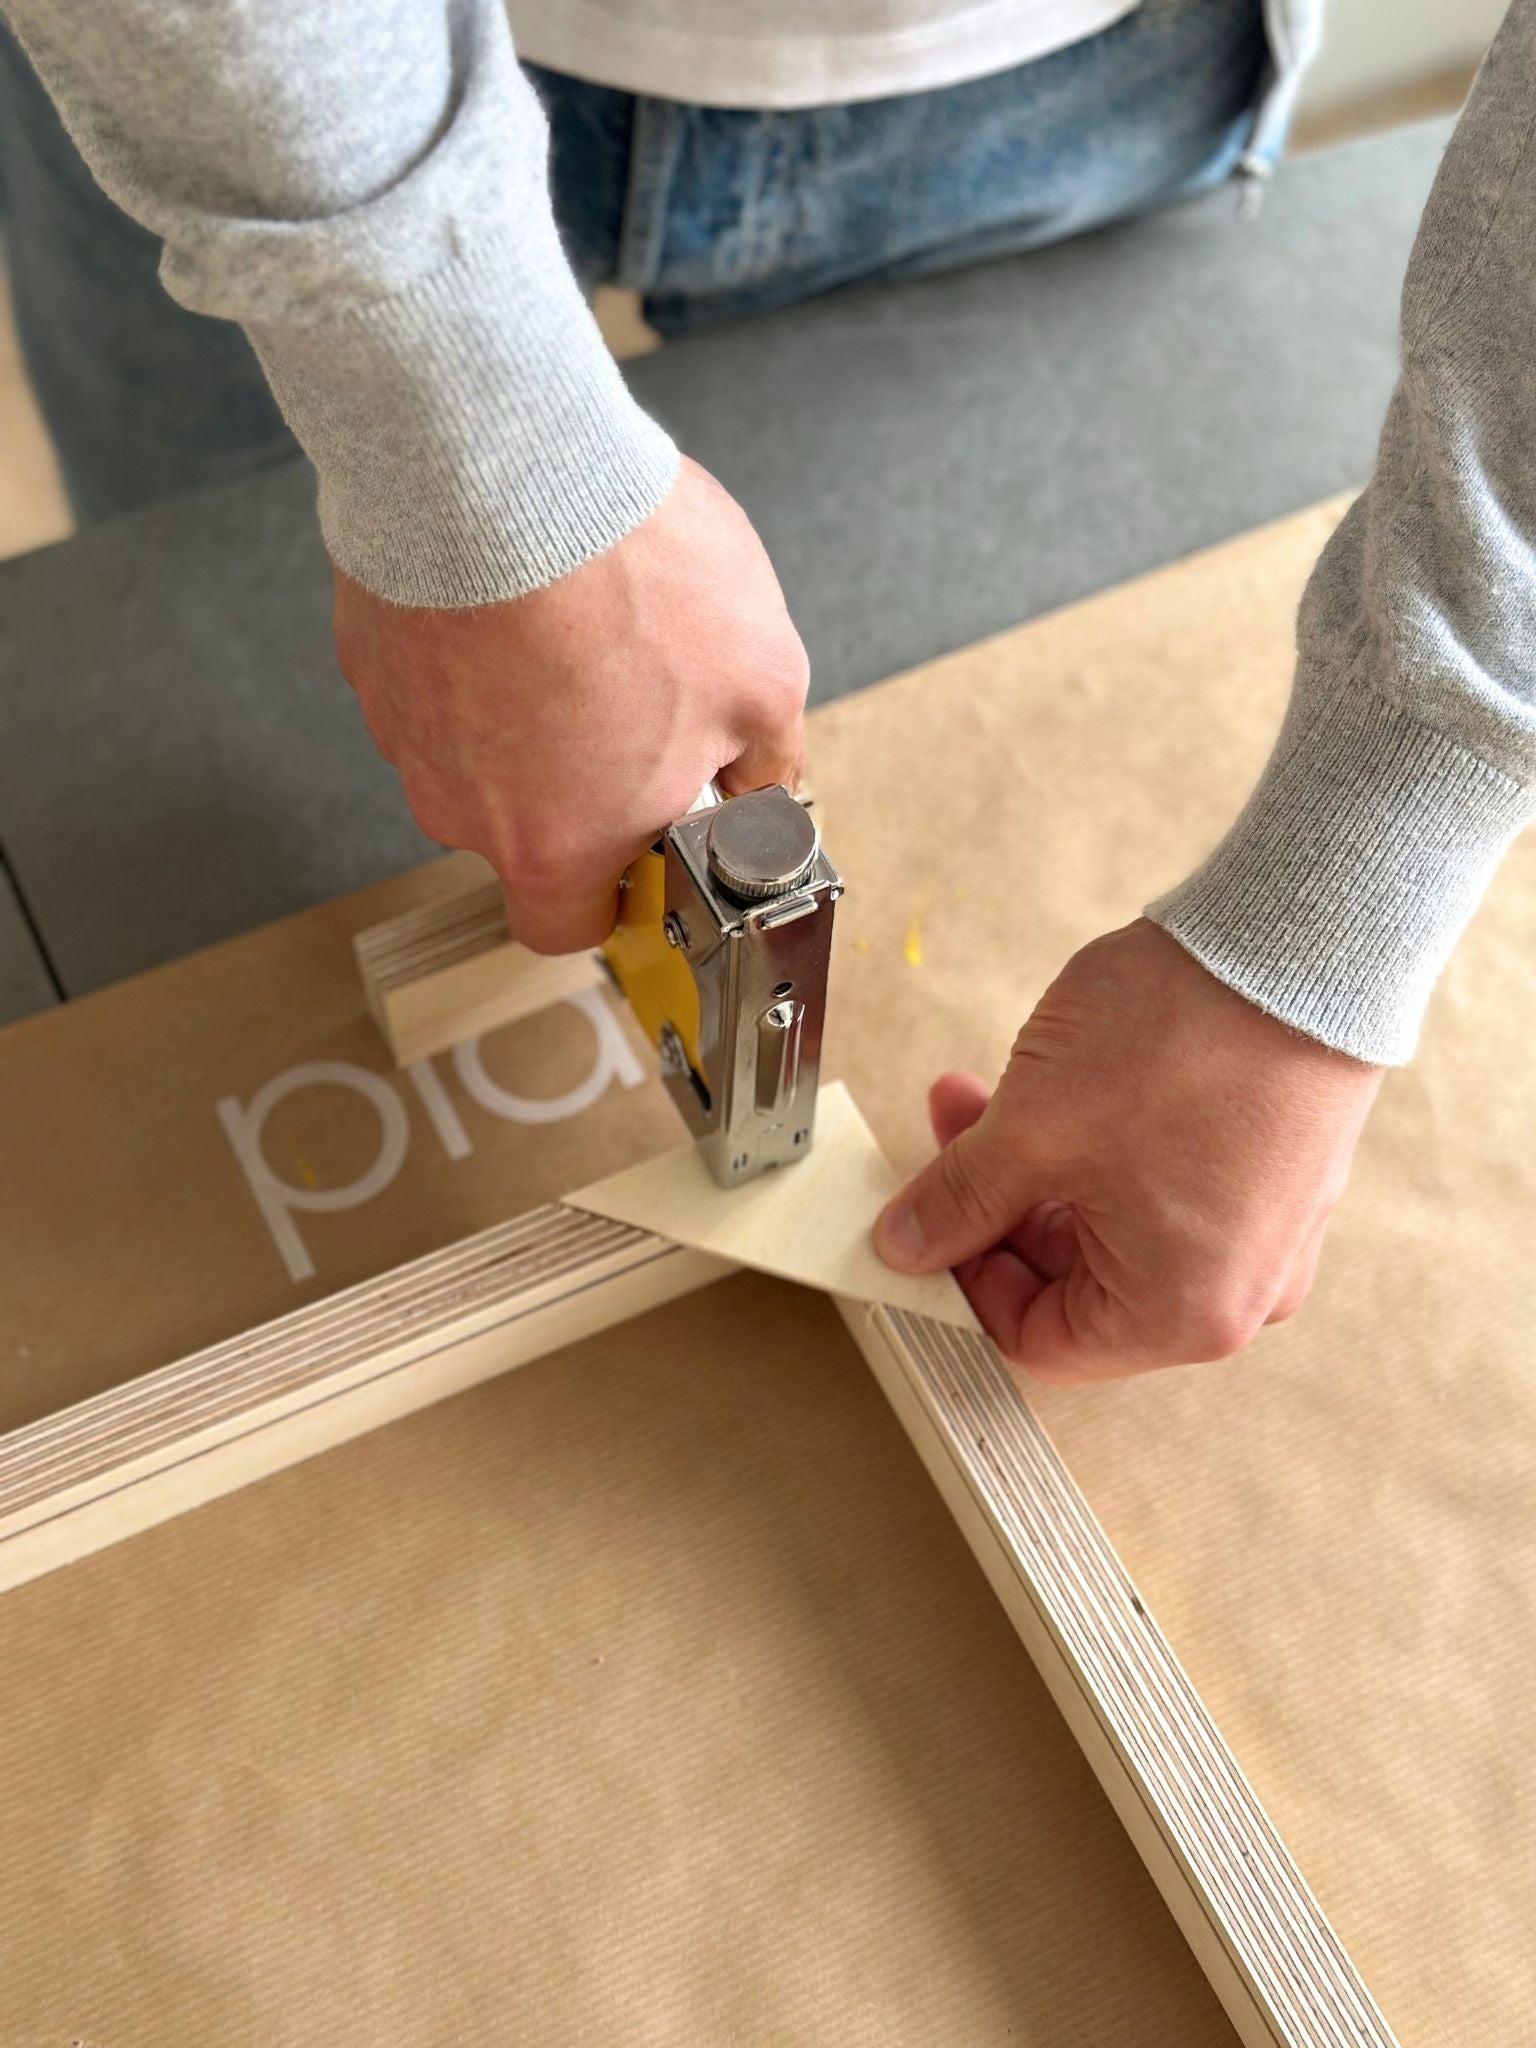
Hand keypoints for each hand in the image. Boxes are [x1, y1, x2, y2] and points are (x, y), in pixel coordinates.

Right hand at [332, 457, 807, 951]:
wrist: (496, 460)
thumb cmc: (625, 577)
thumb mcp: (764, 679)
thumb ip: (768, 761)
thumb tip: (762, 782)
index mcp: (555, 845)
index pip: (566, 928)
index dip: (614, 895)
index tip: (650, 849)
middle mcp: (462, 807)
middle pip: (525, 828)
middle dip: (583, 780)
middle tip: (637, 706)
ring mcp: (406, 732)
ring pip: (480, 748)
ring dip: (531, 706)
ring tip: (588, 625)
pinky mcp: (373, 656)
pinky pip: (439, 677)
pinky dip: (483, 649)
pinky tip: (532, 589)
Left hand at [874, 920, 1382, 1379]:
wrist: (1302, 942)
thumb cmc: (1187, 1041)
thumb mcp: (1032, 1129)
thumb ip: (959, 1201)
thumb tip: (907, 1244)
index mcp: (1181, 1313)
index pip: (1037, 1338)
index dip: (963, 1280)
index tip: (924, 1218)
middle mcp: (1239, 1295)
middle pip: (1076, 1283)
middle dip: (999, 1205)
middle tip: (952, 1124)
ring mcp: (1268, 1235)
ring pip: (1116, 1229)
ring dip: (1044, 1169)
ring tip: (996, 1088)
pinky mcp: (1277, 1175)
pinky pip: (1168, 1192)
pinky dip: (1104, 1151)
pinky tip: (1067, 1083)